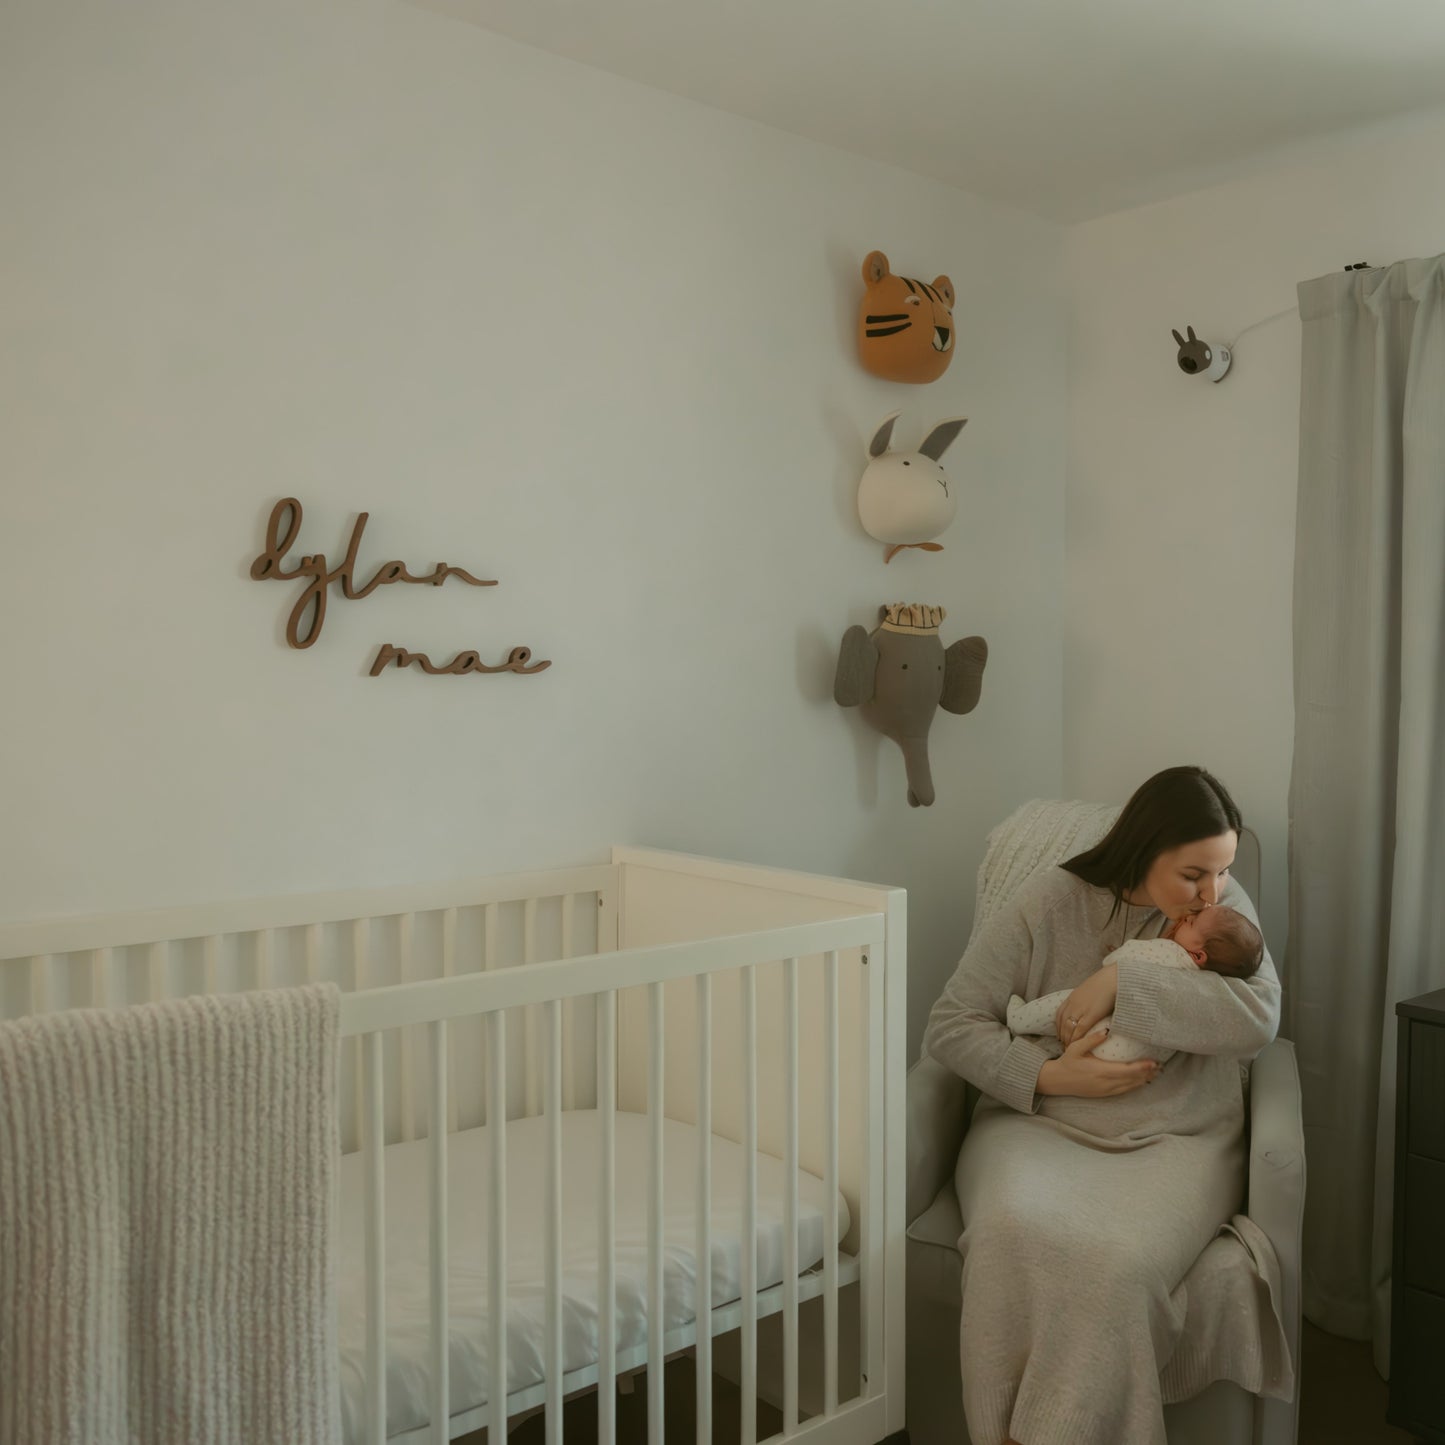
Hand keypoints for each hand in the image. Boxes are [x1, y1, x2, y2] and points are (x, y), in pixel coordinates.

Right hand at [1037, 1028, 1158, 1097]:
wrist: (1058, 1081)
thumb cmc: (1067, 1062)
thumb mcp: (1075, 1048)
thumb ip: (1091, 1039)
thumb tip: (1107, 1030)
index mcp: (1101, 1071)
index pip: (1127, 1070)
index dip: (1142, 1067)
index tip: (1153, 1062)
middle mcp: (1106, 1083)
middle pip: (1132, 1080)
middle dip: (1147, 1073)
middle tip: (1160, 1066)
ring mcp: (1106, 1090)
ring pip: (1130, 1086)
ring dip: (1143, 1080)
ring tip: (1155, 1073)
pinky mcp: (1104, 1094)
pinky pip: (1124, 1090)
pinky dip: (1135, 1085)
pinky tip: (1141, 1081)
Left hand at [1054, 963, 1117, 1047]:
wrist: (1114, 978)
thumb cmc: (1106, 982)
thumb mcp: (1091, 989)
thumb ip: (1086, 998)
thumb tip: (1089, 1005)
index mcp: (1072, 997)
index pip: (1059, 1014)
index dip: (1058, 1025)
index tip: (1060, 1033)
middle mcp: (1073, 1003)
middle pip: (1062, 1022)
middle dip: (1061, 1034)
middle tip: (1063, 1044)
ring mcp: (1081, 1009)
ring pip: (1069, 1028)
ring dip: (1067, 1039)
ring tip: (1069, 1048)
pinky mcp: (1091, 1014)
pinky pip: (1080, 1029)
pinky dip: (1076, 1038)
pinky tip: (1076, 1045)